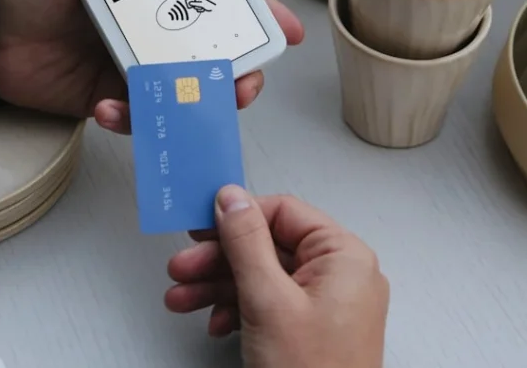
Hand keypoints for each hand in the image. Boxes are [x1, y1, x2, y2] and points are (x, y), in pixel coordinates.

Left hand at [0, 0, 303, 131]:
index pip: (216, 1)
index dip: (256, 15)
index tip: (282, 30)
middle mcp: (152, 32)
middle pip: (214, 55)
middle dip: (239, 73)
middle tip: (241, 83)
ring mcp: (134, 69)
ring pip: (184, 92)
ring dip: (193, 103)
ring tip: (184, 103)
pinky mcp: (110, 100)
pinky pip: (138, 116)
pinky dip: (132, 118)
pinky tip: (107, 107)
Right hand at [165, 186, 388, 367]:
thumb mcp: (268, 301)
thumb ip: (246, 243)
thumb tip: (232, 199)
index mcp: (344, 257)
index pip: (284, 212)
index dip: (238, 216)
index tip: (201, 224)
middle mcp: (341, 275)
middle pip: (268, 246)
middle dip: (219, 259)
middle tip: (183, 266)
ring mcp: (328, 305)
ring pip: (264, 277)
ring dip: (219, 286)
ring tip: (182, 298)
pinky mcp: (313, 329)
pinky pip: (271, 304)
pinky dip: (238, 310)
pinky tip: (215, 323)